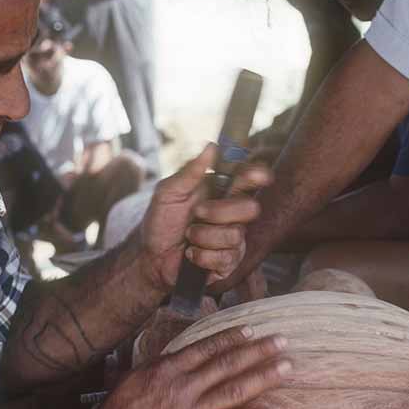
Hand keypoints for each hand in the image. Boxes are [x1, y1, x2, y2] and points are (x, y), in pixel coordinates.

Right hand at [89, 326, 287, 408]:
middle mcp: (183, 387)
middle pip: (227, 363)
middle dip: (258, 350)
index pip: (206, 347)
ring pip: (235, 389)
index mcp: (167, 369)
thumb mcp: (131, 380)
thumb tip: (173, 356)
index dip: (232, 338)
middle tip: (282, 341)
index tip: (252, 330)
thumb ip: (157, 366)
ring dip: (264, 376)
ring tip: (287, 367)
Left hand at [139, 144, 272, 289]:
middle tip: (197, 213)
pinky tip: (191, 254)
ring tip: (188, 237)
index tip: (258, 175)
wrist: (150, 257)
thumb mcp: (167, 193)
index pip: (248, 179)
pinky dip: (201, 255)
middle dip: (220, 212)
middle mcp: (231, 213)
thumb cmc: (160, 223)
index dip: (258, 175)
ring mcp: (233, 239)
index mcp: (220, 191)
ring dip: (203, 236)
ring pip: (235, 235)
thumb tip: (211, 147)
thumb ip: (189, 172)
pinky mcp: (228, 262)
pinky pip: (225, 257)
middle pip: (250, 208)